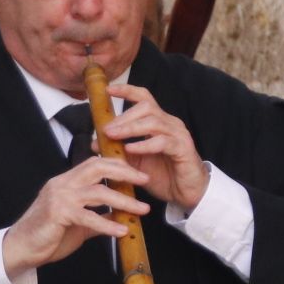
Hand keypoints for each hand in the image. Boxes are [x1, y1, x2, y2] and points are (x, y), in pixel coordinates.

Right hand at [1, 157, 150, 276]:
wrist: (20, 248)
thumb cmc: (47, 235)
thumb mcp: (77, 224)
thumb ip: (96, 218)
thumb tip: (117, 218)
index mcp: (67, 182)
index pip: (95, 163)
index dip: (118, 165)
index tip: (138, 173)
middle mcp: (63, 184)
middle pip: (98, 167)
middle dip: (125, 172)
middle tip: (145, 180)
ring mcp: (59, 198)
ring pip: (98, 192)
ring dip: (124, 200)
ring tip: (142, 209)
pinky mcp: (58, 214)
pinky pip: (88, 217)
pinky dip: (108, 224)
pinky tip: (122, 231)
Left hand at [99, 83, 208, 209]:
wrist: (187, 194)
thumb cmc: (164, 176)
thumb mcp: (137, 162)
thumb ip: (119, 151)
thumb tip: (96, 143)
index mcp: (159, 122)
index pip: (144, 98)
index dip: (127, 90)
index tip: (108, 89)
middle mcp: (170, 124)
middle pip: (147, 107)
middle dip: (123, 115)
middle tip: (106, 129)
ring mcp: (178, 135)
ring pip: (153, 122)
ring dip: (130, 128)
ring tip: (113, 136)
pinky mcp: (183, 149)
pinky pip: (162, 142)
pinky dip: (144, 144)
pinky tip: (130, 149)